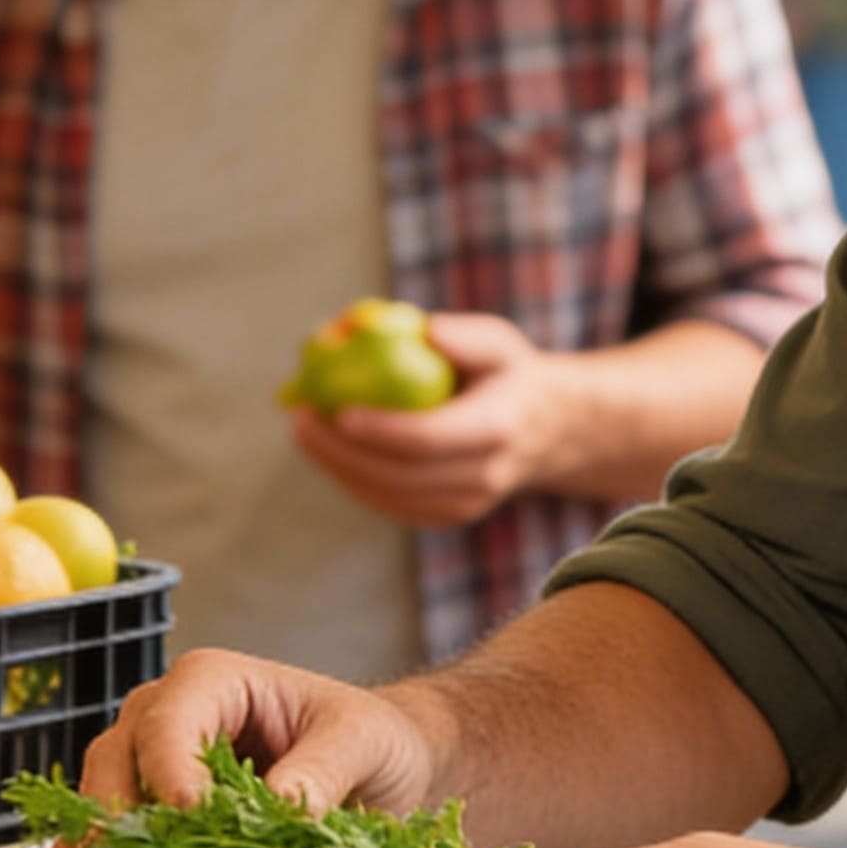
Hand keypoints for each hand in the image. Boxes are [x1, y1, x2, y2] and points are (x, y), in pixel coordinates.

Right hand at [74, 647, 449, 817]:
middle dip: (113, 825)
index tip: (186, 822)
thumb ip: (322, 771)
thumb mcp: (362, 742)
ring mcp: (147, 772)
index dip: (168, 774)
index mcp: (209, 683)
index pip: (166, 725)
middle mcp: (162, 719)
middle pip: (114, 766)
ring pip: (97, 811)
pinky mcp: (151, 826)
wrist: (377, 772)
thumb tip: (280, 812)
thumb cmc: (372, 740)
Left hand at [288, 312, 579, 527]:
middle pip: (400, 475)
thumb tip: (424, 330)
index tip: (336, 410)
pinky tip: (325, 452)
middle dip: (341, 452)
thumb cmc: (509, 374)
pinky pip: (392, 505)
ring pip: (389, 497)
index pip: (429, 438)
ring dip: (337, 468)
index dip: (380, 430)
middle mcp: (484, 476)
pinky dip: (353, 481)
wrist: (546, 431)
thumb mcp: (499, 342)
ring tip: (302, 429)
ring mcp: (467, 505)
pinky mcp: (448, 517)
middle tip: (300, 417)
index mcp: (496, 428)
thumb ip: (464, 336)